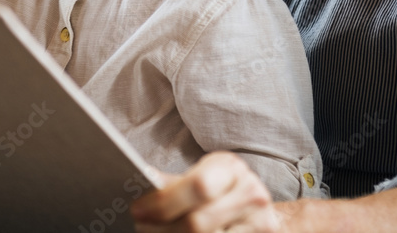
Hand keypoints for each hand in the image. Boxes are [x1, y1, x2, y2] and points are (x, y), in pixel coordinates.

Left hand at [130, 152, 284, 232]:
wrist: (256, 208)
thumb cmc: (221, 189)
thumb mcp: (202, 175)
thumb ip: (174, 184)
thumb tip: (140, 186)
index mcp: (231, 169)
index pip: (199, 186)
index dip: (165, 202)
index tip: (137, 210)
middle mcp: (251, 194)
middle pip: (197, 223)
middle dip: (161, 229)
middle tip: (139, 227)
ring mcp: (259, 223)